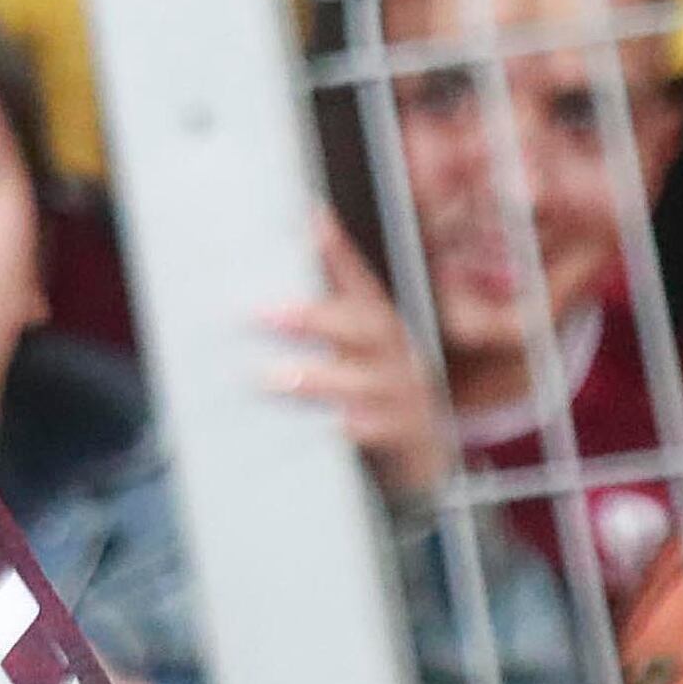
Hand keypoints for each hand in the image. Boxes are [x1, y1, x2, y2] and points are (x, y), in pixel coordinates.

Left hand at [265, 213, 445, 504]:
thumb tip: (268, 278)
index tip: (315, 221)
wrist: (421, 462)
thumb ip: (317, 323)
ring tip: (271, 378)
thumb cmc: (370, 397)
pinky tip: (336, 425)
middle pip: (366, 328)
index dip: (341, 254)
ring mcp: (406, 397)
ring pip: (369, 382)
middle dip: (316, 319)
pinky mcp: (408, 439)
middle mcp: (397, 357)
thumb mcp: (349, 355)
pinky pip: (387, 432)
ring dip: (320, 378)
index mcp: (380, 330)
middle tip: (261, 315)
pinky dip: (363, 427)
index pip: (361, 284)